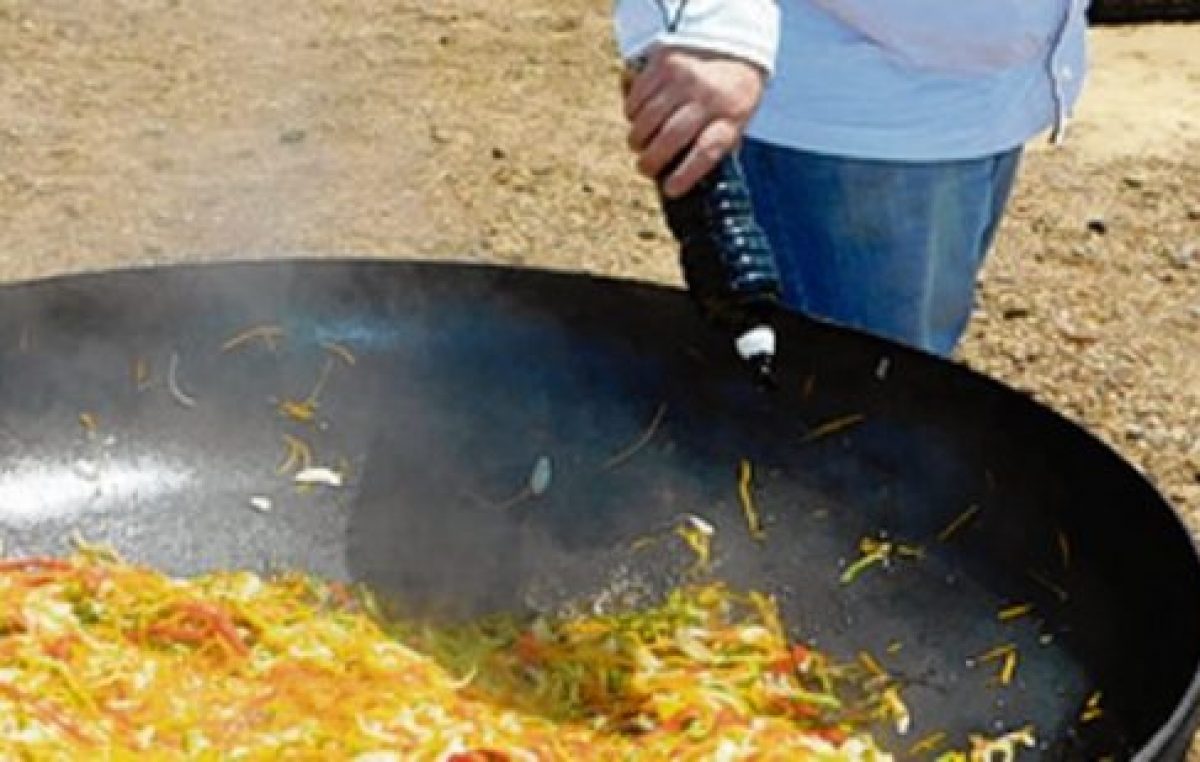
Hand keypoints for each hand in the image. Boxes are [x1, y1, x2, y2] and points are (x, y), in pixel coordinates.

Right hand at [625, 47, 765, 197]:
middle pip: (670, 137)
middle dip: (651, 161)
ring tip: (641, 144)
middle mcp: (708, 95)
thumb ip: (714, 151)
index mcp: (731, 116)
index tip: (670, 190)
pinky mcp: (664, 62)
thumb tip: (681, 184)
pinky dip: (632, 114)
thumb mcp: (735, 125)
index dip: (685, 175)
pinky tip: (639, 117)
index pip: (707, 151)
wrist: (734, 50)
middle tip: (645, 169)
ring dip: (638, 139)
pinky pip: (636, 98)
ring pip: (646, 119)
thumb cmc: (730, 100)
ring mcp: (684, 77)